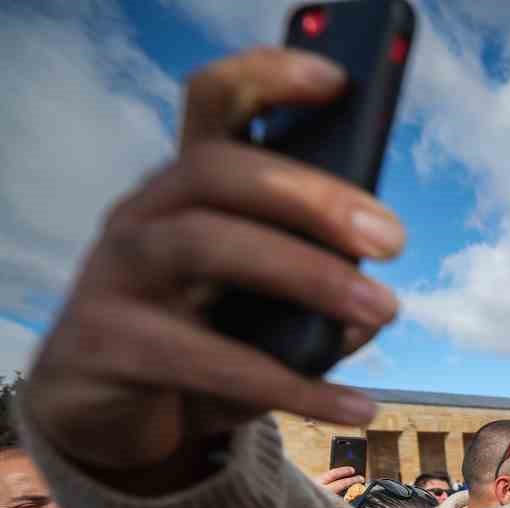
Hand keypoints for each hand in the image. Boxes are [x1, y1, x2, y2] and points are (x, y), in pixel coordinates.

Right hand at [25, 47, 401, 492]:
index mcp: (189, 190)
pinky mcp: (108, 345)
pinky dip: (293, 386)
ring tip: (383, 311)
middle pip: (219, 172)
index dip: (268, 79)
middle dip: (313, 198)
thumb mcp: (262, 314)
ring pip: (207, 245)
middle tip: (392, 240)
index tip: (337, 81)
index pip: (215, 106)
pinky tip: (355, 406)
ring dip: (308, 275)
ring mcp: (118, 275)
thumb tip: (371, 313)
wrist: (107, 416)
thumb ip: (320, 300)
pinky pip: (208, 361)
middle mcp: (146, 215)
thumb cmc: (199, 340)